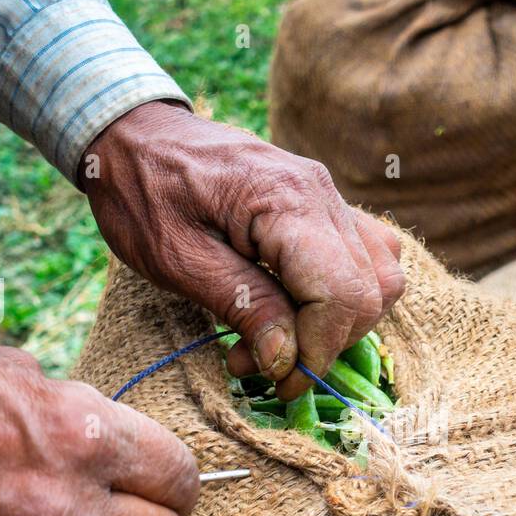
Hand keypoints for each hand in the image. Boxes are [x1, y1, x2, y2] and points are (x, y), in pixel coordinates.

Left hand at [81, 101, 404, 401]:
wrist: (135, 134)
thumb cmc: (143, 193)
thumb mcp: (177, 260)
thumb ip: (242, 305)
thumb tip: (286, 359)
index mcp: (285, 200)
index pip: (341, 292)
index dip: (318, 349)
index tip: (279, 381)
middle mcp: (321, 194)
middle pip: (370, 291)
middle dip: (325, 344)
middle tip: (263, 364)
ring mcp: (329, 197)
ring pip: (380, 277)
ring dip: (338, 325)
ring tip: (278, 340)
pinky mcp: (324, 207)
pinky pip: (366, 259)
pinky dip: (343, 298)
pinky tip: (296, 310)